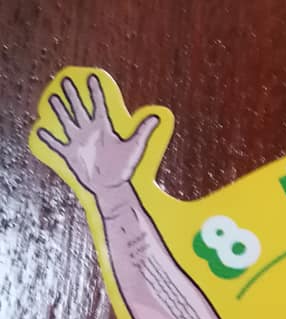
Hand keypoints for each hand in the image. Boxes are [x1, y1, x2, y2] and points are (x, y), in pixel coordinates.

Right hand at [37, 74, 158, 197]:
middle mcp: (89, 132)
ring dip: (60, 111)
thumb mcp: (135, 147)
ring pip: (67, 122)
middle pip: (79, 109)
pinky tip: (40, 131)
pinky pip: (57, 145)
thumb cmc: (124, 168)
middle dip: (73, 96)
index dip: (96, 92)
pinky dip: (48, 139)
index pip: (98, 105)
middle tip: (67, 81)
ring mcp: (78, 142)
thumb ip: (144, 130)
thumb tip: (158, 116)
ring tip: (53, 98)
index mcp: (104, 128)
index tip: (92, 77)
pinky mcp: (70, 155)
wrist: (112, 188)